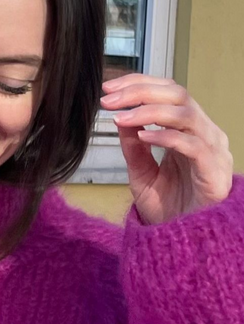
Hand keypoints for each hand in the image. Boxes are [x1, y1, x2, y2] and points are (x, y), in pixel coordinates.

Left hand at [101, 74, 232, 224]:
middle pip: (178, 94)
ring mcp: (213, 150)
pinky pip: (193, 144)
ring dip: (149, 111)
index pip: (168, 91)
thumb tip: (120, 117)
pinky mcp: (214, 170)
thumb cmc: (168, 205)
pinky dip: (166, 137)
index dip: (139, 83)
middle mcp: (204, 133)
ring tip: (120, 118)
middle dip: (139, 92)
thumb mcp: (141, 172)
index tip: (108, 87)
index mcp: (188, 128)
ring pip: (186, 114)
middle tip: (109, 100)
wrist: (181, 239)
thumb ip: (132, 146)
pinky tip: (142, 137)